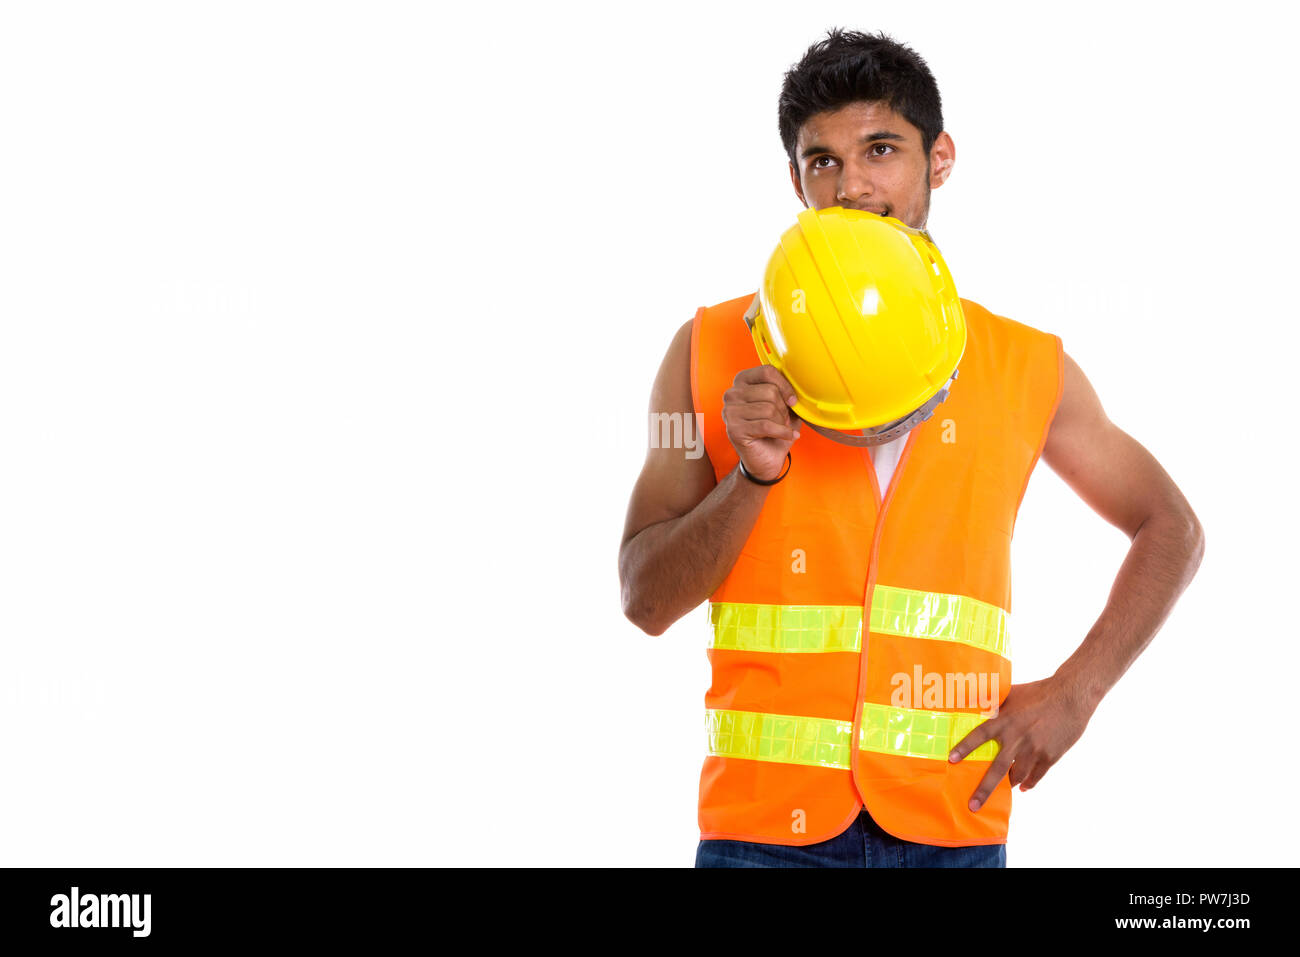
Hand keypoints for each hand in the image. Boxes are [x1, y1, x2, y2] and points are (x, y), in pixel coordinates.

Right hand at [722, 365, 801, 480]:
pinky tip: (788, 436)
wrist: (766, 459)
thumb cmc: (774, 430)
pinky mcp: (734, 429)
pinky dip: (782, 432)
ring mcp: (729, 412)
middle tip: (782, 421)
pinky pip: (766, 425)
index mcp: (742, 382)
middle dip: (783, 409)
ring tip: (780, 429)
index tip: (793, 401)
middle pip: (770, 391)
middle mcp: (732, 394)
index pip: (767, 371)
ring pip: (769, 408)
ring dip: (781, 422)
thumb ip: (786, 390)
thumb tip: (798, 381)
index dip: (785, 386)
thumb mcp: (784, 406)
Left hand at [947, 675, 1095, 811]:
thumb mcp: (1010, 692)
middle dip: (984, 790)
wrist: (1070, 697)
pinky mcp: (1050, 756)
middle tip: (973, 805)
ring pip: (1017, 776)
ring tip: (1003, 788)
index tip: (951, 760)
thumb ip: (989, 700)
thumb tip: (967, 699)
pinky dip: (1029, 783)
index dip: (964, 748)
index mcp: (1004, 720)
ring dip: (1008, 783)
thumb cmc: (1038, 692)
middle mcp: (1017, 738)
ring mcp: (1034, 749)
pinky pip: (1036, 776)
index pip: (979, 736)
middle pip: (997, 769)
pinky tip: (1023, 787)